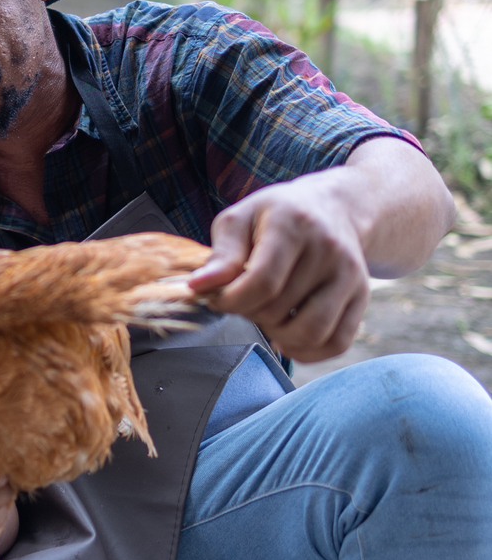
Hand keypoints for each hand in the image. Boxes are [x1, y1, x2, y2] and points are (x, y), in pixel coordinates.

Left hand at [187, 172, 368, 363]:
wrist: (332, 208)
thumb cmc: (273, 216)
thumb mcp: (239, 219)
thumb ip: (220, 255)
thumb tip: (196, 288)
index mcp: (293, 224)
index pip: (262, 281)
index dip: (231, 301)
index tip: (217, 299)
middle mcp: (329, 250)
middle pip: (280, 309)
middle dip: (250, 314)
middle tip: (242, 301)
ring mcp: (351, 275)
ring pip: (311, 332)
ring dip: (278, 336)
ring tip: (264, 318)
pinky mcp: (362, 297)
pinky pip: (337, 343)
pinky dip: (307, 351)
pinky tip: (287, 337)